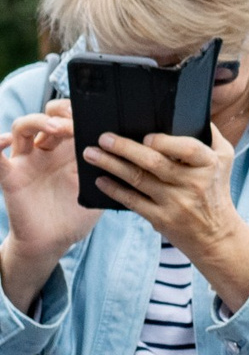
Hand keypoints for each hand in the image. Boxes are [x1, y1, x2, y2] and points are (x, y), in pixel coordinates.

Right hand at [1, 102, 98, 312]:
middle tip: (75, 123)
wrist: (54, 241)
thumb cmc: (77, 215)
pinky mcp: (12, 176)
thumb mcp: (99, 188)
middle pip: (47, 117)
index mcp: (69, 151)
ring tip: (56, 128)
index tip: (94, 116)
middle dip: (61, 114)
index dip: (78, 113)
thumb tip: (131, 149)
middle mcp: (46, 151)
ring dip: (39, 122)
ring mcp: (27, 161)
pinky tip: (5, 140)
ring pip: (24, 127)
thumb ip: (110, 169)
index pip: (70, 119)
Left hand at [83, 124, 248, 311]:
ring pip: (138, 180)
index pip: (188, 150)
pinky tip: (100, 180)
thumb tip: (192, 111)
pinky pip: (132, 201)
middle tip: (104, 138)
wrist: (216, 233)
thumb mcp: (224, 160)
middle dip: (125, 149)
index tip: (145, 137)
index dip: (165, 143)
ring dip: (111, 165)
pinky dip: (114, 190)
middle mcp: (193, 183)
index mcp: (209, 164)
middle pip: (154, 163)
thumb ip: (210, 135)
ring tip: (91, 154)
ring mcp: (176, 202)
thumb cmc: (216, 189)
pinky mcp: (162, 218)